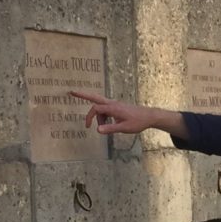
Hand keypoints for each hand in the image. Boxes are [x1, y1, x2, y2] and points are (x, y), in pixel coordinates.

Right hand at [71, 91, 186, 138]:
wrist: (149, 117)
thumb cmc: (137, 122)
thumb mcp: (124, 128)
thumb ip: (110, 129)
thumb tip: (97, 130)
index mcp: (113, 108)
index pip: (96, 109)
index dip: (89, 117)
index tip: (87, 126)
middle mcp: (112, 104)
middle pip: (95, 97)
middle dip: (83, 95)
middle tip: (71, 91)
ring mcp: (115, 104)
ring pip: (101, 108)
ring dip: (99, 117)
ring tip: (105, 128)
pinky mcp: (117, 107)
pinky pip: (106, 110)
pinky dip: (104, 117)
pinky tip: (110, 125)